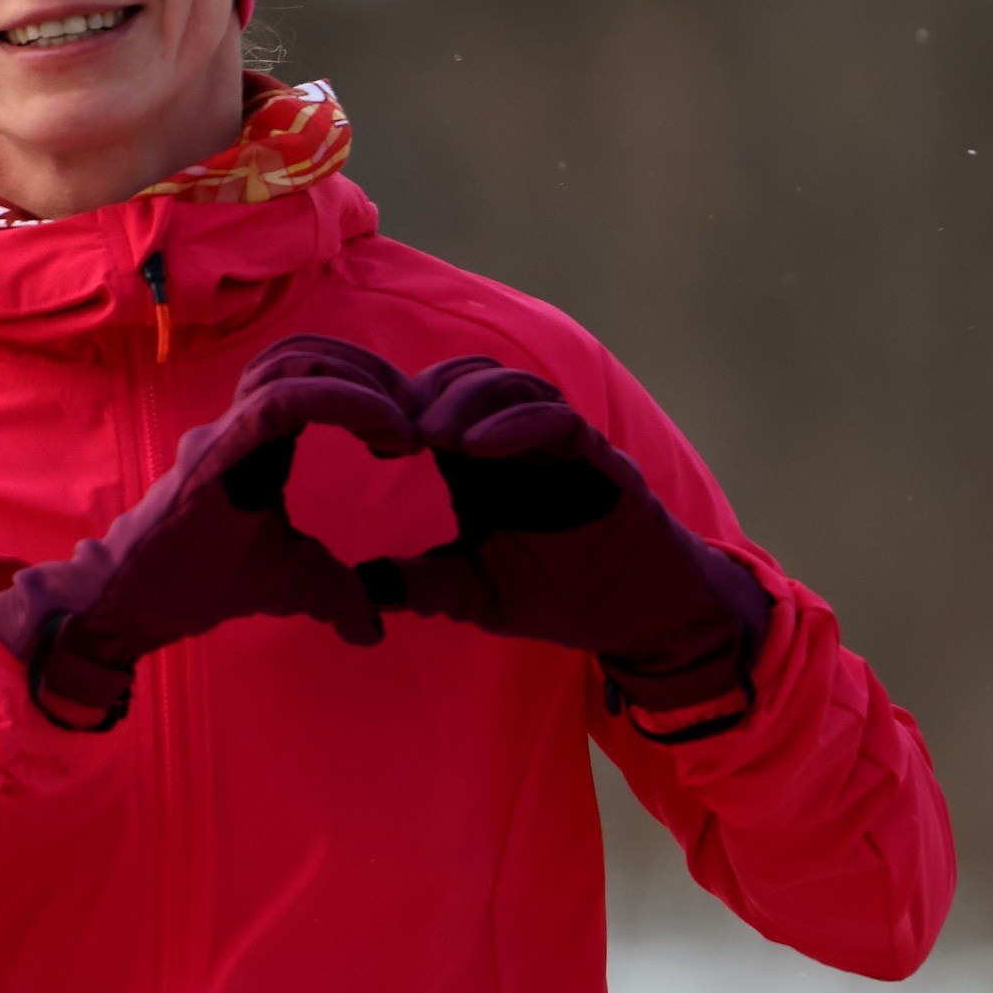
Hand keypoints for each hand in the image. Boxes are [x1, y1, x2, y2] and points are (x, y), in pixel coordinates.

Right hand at [0, 337, 419, 727]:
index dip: (366, 385)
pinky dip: (342, 401)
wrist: (134, 604)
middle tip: (418, 414)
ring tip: (404, 424)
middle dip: (371, 370)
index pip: (312, 376)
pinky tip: (385, 433)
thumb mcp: (294, 584)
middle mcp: (239, 422)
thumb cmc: (201, 583)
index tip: (410, 431)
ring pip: (295, 361)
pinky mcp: (216, 451)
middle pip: (308, 352)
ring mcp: (225, 430)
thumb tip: (374, 631)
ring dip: (361, 379)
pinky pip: (284, 401)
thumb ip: (339, 594)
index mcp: (259, 439)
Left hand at [360, 358, 770, 725]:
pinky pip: (557, 421)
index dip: (399, 408)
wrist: (636, 612)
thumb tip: (355, 590)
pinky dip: (517, 424)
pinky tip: (478, 445)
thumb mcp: (472, 592)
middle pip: (468, 379)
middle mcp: (518, 440)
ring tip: (432, 435)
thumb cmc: (559, 594)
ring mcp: (560, 443)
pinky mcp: (598, 457)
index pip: (437, 406)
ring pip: (511, 386)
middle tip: (396, 429)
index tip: (368, 439)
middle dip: (429, 394)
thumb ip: (418, 584)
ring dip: (467, 402)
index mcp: (482, 462)